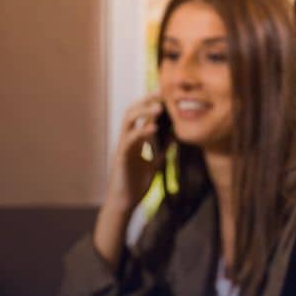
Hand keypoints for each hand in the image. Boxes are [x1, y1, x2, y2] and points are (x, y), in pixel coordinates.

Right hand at [104, 94, 162, 213]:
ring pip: (128, 121)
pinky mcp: (120, 157)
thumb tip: (174, 136)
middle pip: (132, 112)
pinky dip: (141, 132)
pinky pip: (129, 140)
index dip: (150, 103)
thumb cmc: (136, 184)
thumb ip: (162, 150)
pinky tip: (153, 128)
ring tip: (159, 107)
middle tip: (161, 92)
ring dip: (143, 112)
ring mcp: (122, 147)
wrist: (124, 203)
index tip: (165, 93)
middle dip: (146, 100)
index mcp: (134, 140)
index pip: (140, 115)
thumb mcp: (154, 163)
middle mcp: (126, 140)